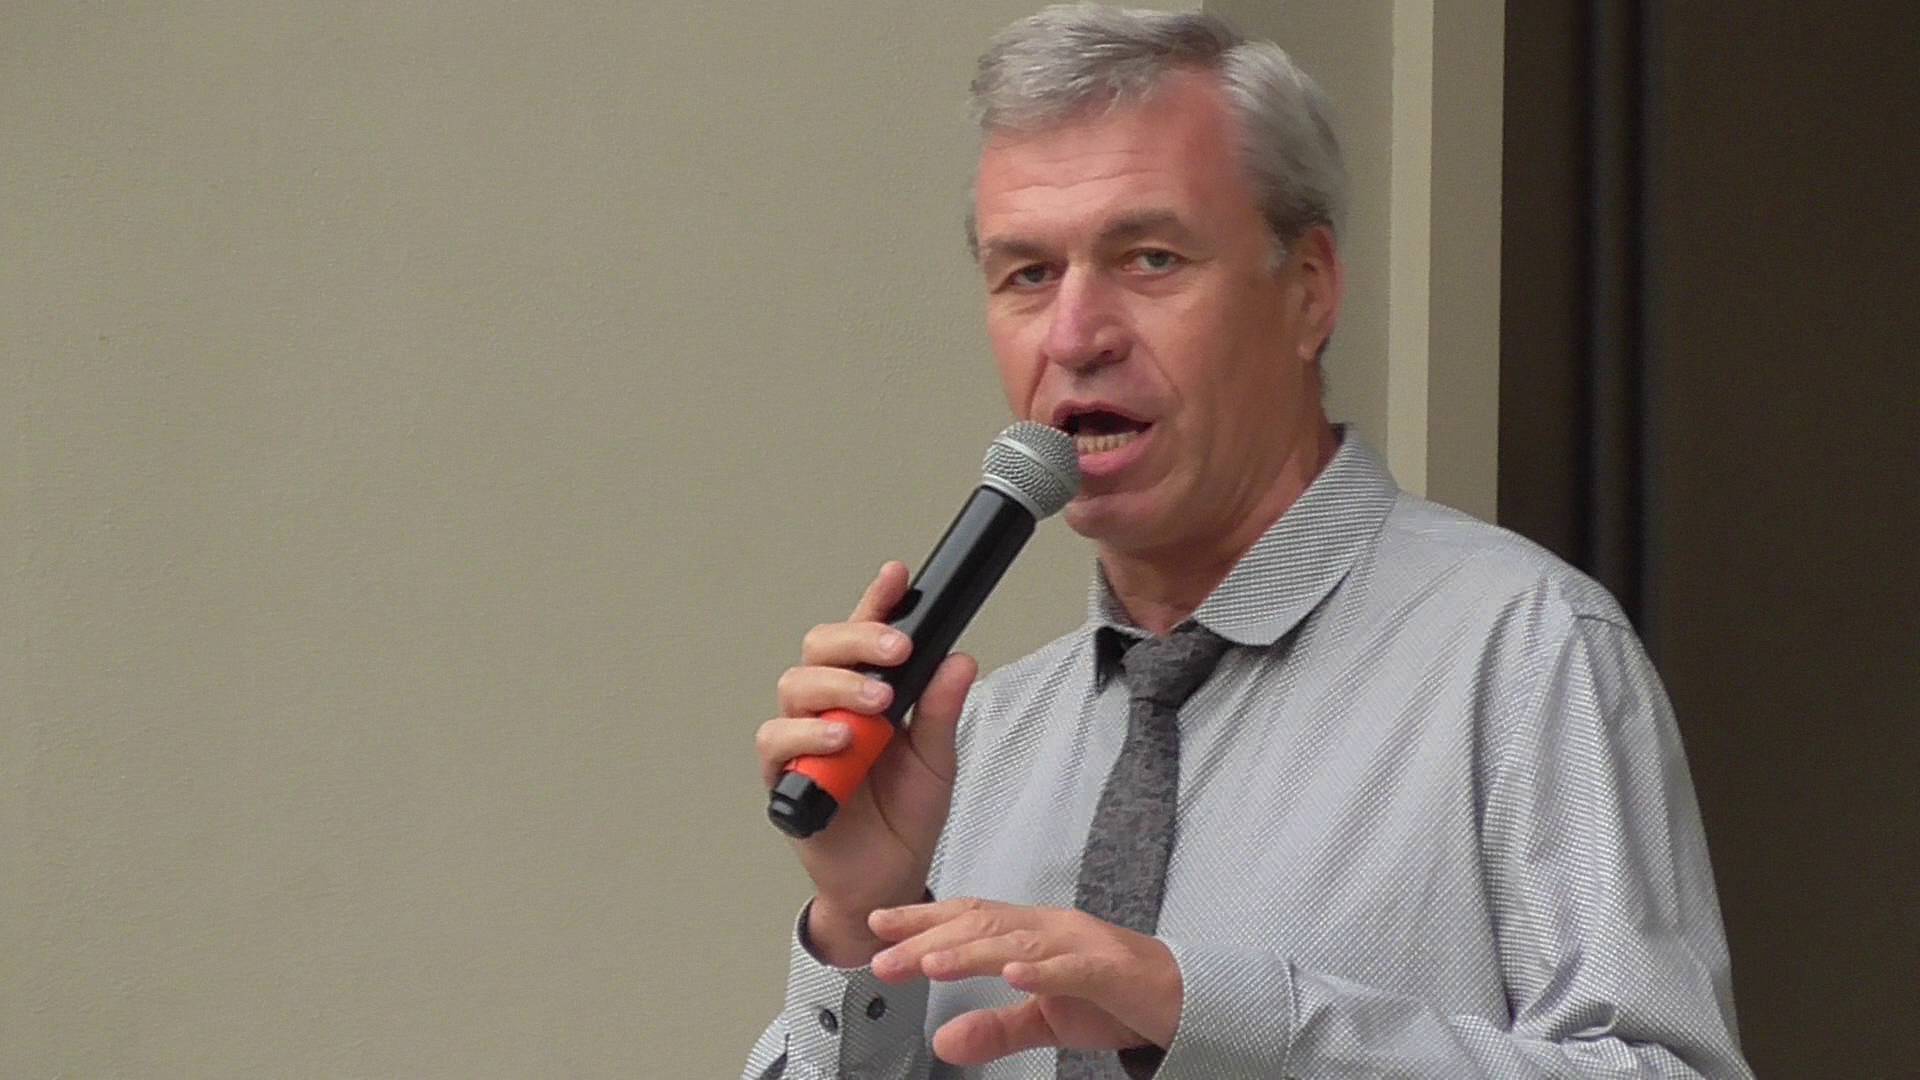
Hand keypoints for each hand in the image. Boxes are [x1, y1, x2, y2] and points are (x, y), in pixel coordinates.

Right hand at [753, 562, 977, 965]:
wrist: (889, 877)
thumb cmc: (906, 814)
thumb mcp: (938, 759)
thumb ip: (942, 710)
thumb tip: (960, 659)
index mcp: (867, 691)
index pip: (865, 634)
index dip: (877, 602)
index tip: (897, 577)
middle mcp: (828, 706)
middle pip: (820, 648)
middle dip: (858, 640)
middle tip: (898, 651)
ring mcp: (802, 738)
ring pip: (796, 686)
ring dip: (837, 687)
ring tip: (875, 704)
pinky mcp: (784, 775)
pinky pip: (777, 742)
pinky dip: (808, 737)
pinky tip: (841, 741)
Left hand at [867, 898, 1182, 1065]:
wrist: (1184, 1000)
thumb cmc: (1114, 998)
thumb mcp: (1045, 1021)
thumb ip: (995, 1030)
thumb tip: (943, 1043)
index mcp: (1032, 934)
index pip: (969, 919)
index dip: (923, 920)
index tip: (878, 926)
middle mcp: (1051, 929)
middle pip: (982, 926)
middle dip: (930, 940)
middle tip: (884, 957)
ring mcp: (1082, 944)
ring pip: (1019, 942)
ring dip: (972, 952)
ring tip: (932, 963)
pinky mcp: (1111, 969)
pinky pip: (1073, 968)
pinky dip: (1043, 971)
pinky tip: (1013, 975)